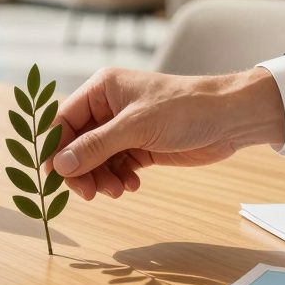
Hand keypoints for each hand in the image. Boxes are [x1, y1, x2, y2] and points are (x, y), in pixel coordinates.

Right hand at [48, 67, 284, 200]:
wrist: (229, 119)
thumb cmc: (185, 108)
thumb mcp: (136, 127)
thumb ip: (95, 146)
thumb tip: (59, 165)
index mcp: (101, 89)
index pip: (64, 120)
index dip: (56, 149)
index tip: (54, 177)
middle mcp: (109, 107)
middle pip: (77, 144)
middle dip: (81, 170)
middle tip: (89, 194)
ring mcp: (125, 128)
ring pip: (96, 160)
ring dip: (102, 178)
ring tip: (118, 191)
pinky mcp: (141, 146)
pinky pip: (117, 167)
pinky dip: (119, 179)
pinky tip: (132, 185)